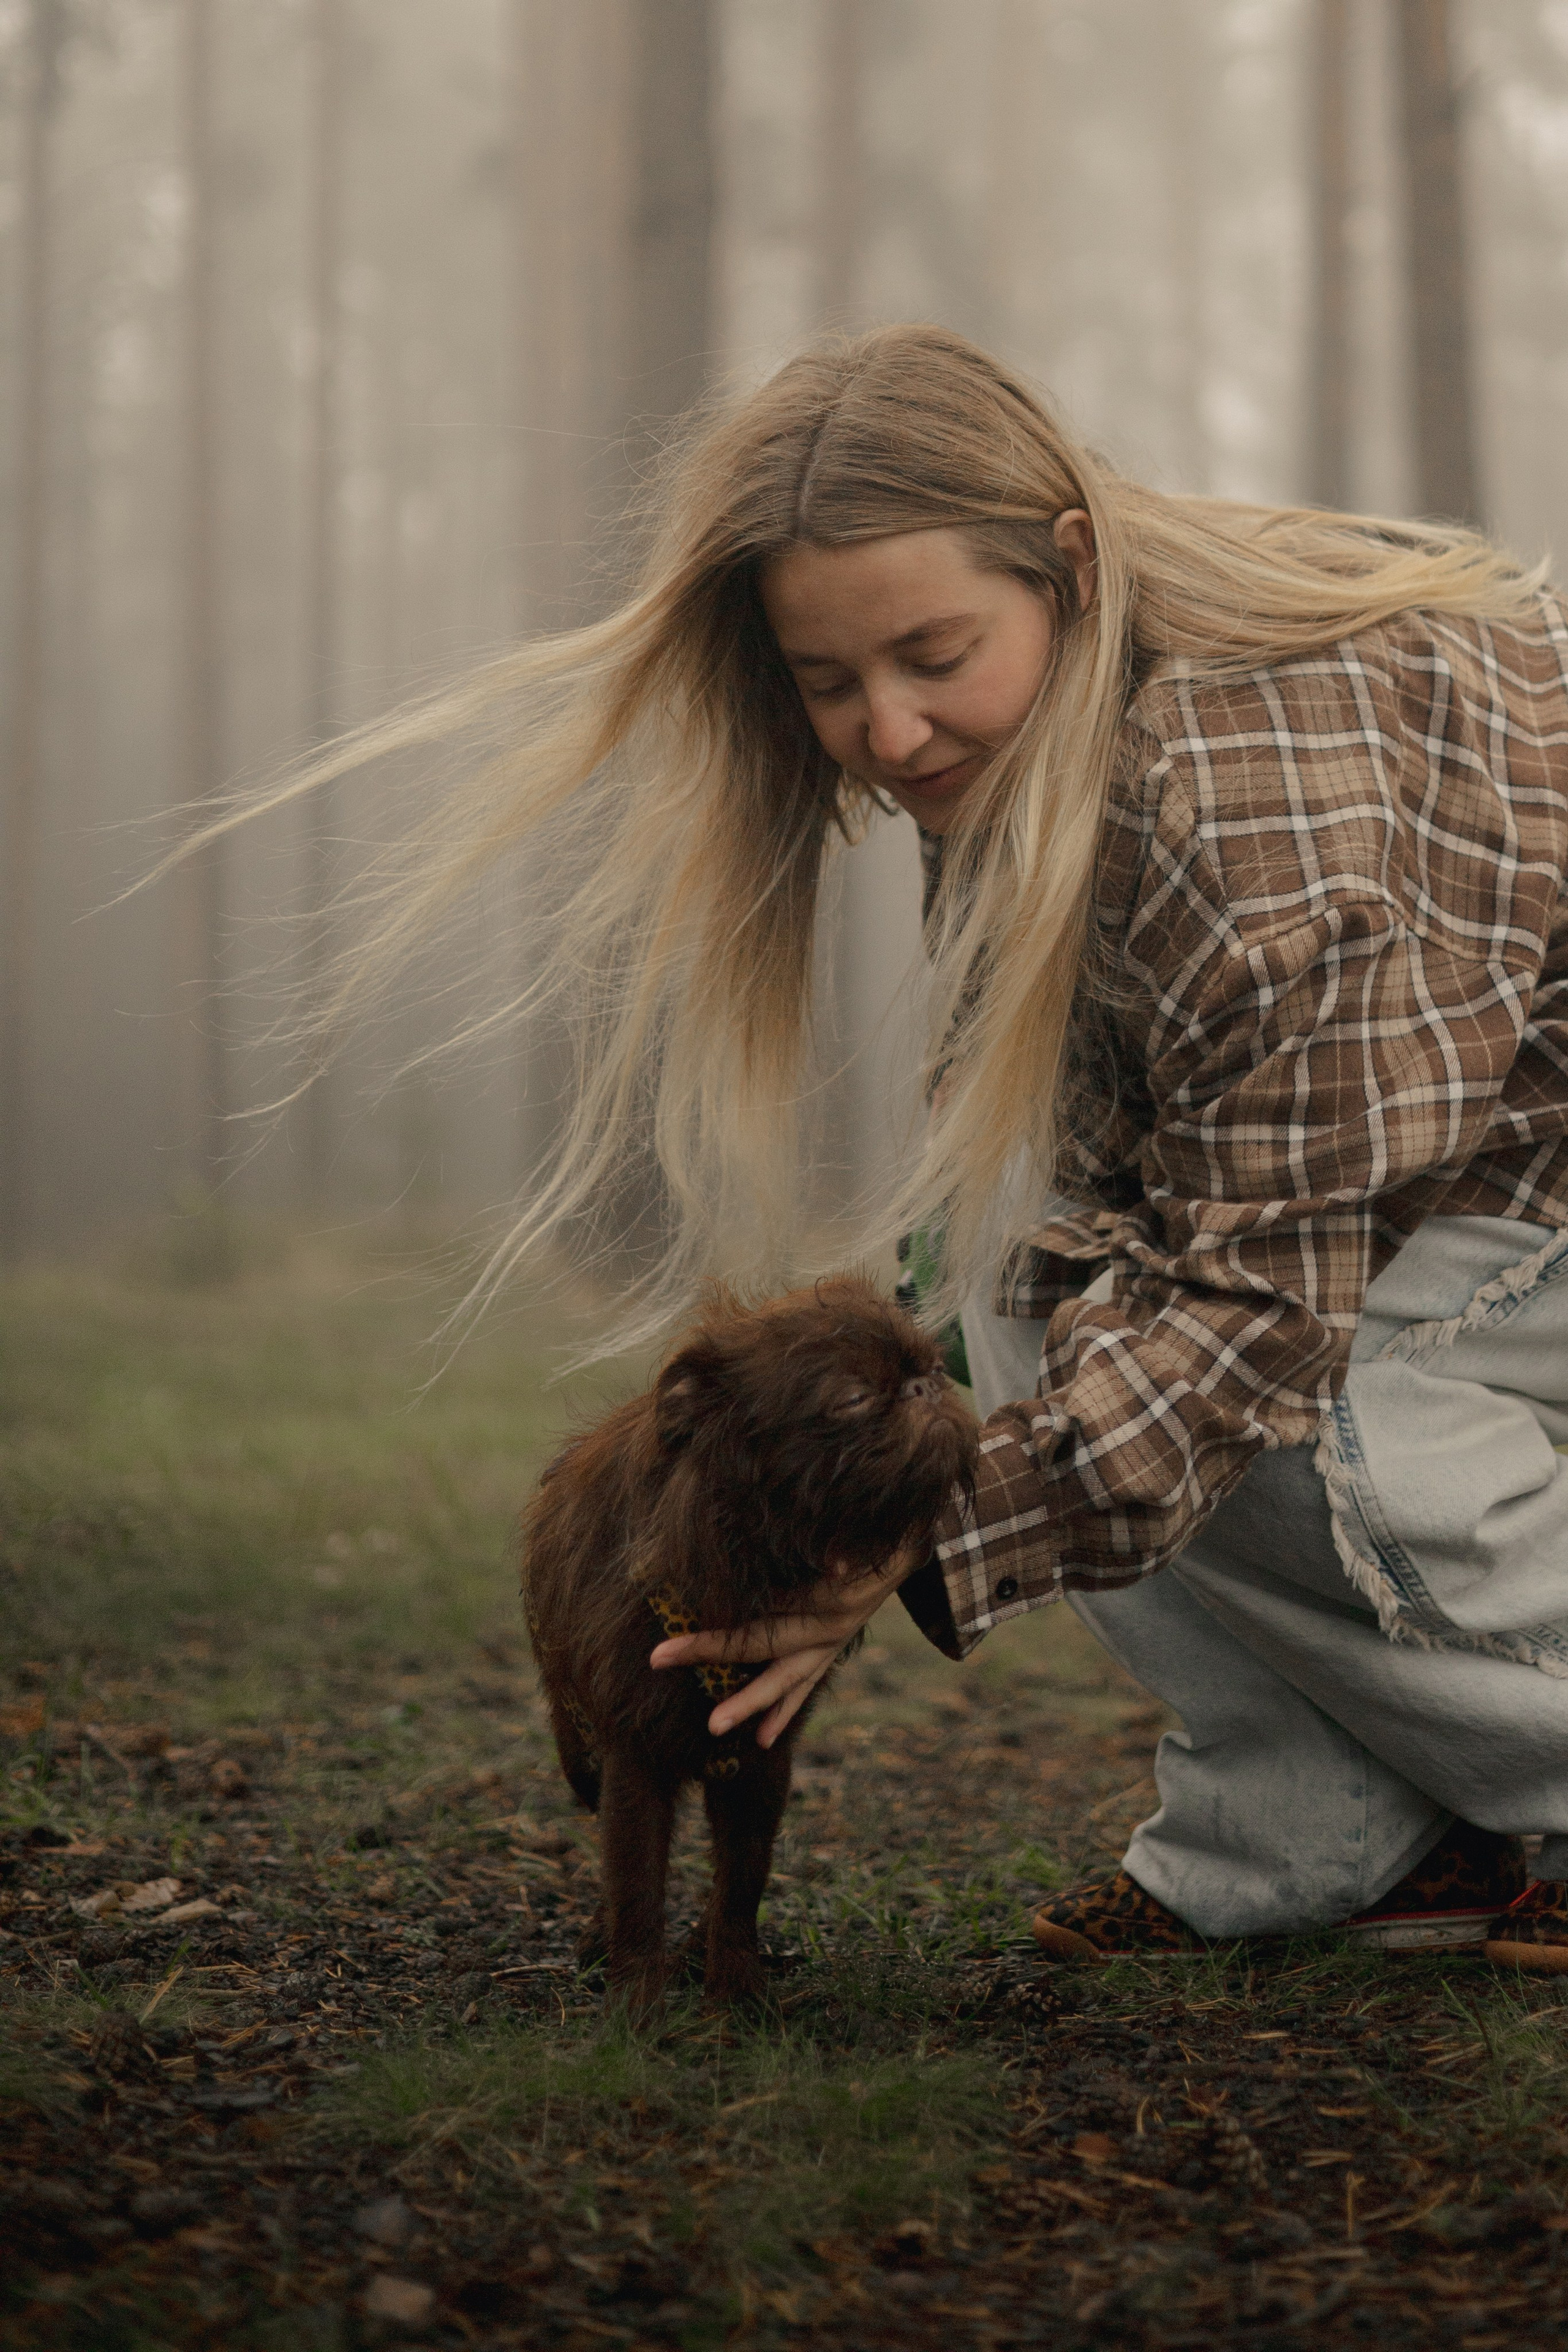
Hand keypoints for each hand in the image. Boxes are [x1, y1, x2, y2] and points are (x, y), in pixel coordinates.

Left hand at [649, 1539, 926, 1747]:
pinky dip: (783, 1711)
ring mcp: (831, 1643)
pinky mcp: (832, 1650)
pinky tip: (761, 1739)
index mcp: (828, 1596)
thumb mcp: (852, 1531)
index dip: (717, 1618)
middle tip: (659, 1657)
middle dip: (709, 1650)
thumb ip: (838, 1548)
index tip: (671, 1618)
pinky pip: (805, 1685)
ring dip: (748, 1703)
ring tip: (714, 1726)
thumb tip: (834, 1565)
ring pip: (785, 1679)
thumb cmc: (869, 1528)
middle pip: (761, 1643)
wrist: (907, 1541)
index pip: (762, 1609)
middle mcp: (829, 1627)